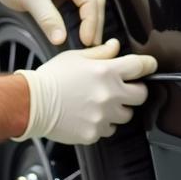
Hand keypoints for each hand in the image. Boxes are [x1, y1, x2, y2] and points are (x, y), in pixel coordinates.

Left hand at [0, 0, 105, 45]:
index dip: (91, 23)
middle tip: (91, 47)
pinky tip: (80, 32)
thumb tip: (60, 39)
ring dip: (90, 23)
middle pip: (95, 2)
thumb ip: (47, 19)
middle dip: (94, 24)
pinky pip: (78, 6)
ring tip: (88, 43)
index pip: (90, 0)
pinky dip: (81, 19)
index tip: (87, 42)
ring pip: (89, 4)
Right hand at [15, 38, 157, 144]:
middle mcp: (109, 94)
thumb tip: (116, 47)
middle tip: (122, 89)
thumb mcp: (75, 57)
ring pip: (126, 115)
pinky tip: (88, 115)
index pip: (141, 66)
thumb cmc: (51, 78)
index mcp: (106, 72)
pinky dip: (102, 124)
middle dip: (134, 90)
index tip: (148, 67)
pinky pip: (108, 129)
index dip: (147, 65)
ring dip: (118, 109)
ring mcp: (103, 115)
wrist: (32, 103)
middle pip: (141, 95)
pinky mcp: (94, 132)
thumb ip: (101, 52)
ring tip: (100, 104)